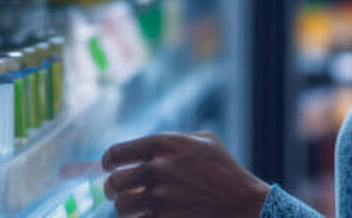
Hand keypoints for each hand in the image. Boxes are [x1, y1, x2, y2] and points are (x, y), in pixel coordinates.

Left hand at [103, 131, 270, 217]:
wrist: (242, 202)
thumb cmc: (224, 169)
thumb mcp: (203, 141)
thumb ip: (172, 141)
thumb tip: (143, 149)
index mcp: (164, 143)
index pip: (116, 153)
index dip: (109, 162)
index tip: (111, 168)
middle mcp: (159, 167)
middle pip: (114, 182)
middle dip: (114, 188)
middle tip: (120, 191)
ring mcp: (161, 195)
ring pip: (121, 206)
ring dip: (126, 207)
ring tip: (135, 205)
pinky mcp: (165, 217)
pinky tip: (151, 214)